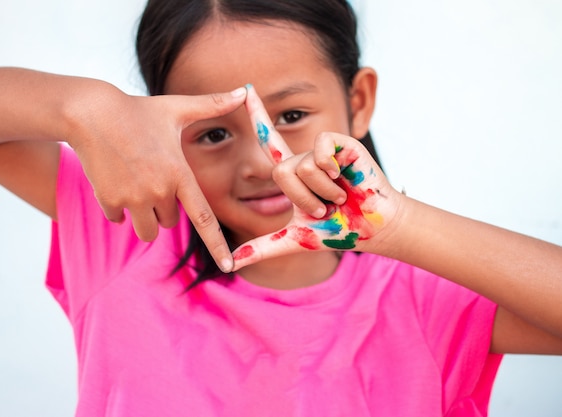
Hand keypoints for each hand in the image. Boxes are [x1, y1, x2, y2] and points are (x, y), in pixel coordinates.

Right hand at [66, 82, 246, 271]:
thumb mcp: (177, 108)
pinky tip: (115, 181)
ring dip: (144, 216)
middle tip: (153, 177)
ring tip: (136, 184)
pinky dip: (119, 207)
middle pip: (170, 221)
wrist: (92, 113)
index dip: (218, 244)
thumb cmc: (139, 110)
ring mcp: (132, 198)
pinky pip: (119, 220)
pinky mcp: (109, 200)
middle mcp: (158, 191)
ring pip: (146, 229)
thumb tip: (244, 90)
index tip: (229, 266)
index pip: (203, 218)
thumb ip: (212, 105)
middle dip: (165, 207)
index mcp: (179, 174)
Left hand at [231, 85, 401, 270]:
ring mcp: (321, 150)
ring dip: (322, 192)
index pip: (268, 141)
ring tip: (339, 198)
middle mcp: (304, 158)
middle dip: (303, 199)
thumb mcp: (295, 238)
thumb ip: (262, 247)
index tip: (244, 90)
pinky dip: (330, 171)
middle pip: (282, 171)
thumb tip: (230, 263)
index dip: (257, 115)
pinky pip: (320, 151)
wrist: (371, 227)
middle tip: (325, 208)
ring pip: (302, 166)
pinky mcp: (339, 143)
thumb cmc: (337, 230)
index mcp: (292, 173)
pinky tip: (345, 177)